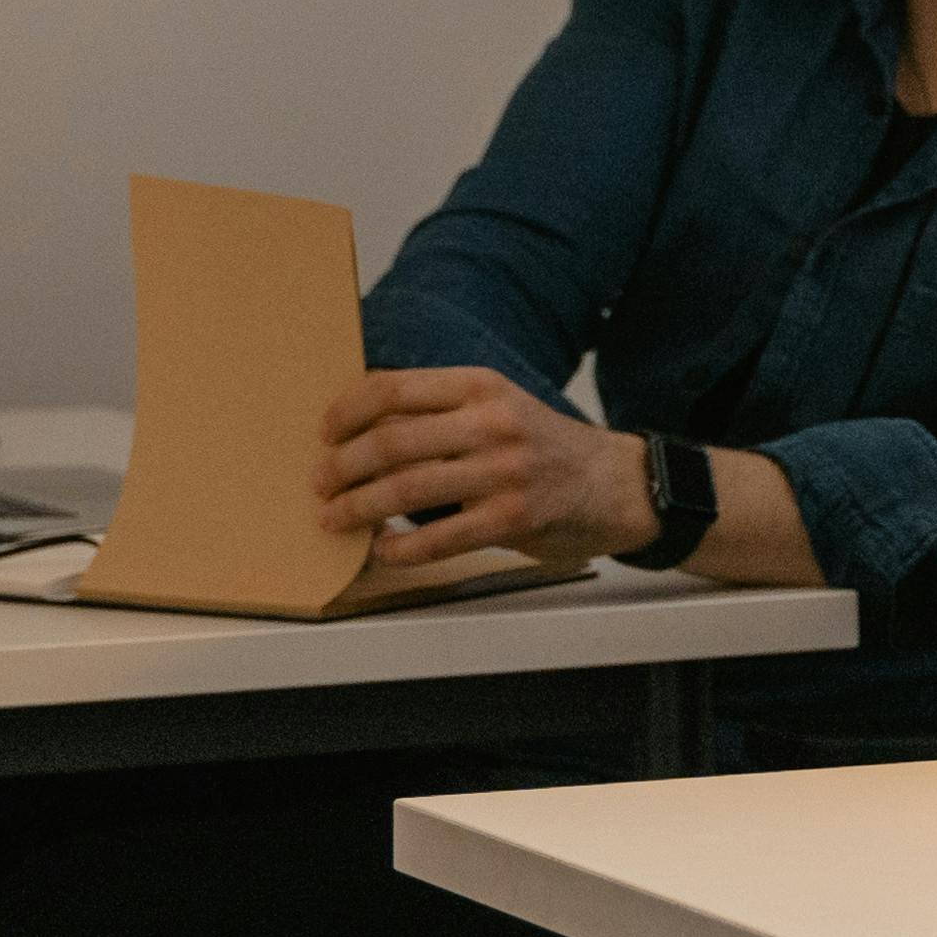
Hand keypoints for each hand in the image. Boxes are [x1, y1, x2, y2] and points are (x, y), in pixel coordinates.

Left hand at [318, 366, 649, 571]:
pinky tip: (381, 549)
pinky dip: (400, 548)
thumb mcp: (500, 407)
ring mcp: (502, 472)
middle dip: (342, 465)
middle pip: (392, 440)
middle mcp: (490, 423)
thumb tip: (364, 427)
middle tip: (319, 483)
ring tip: (333, 518)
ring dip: (358, 507)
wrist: (616, 484)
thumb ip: (444, 410)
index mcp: (481, 386)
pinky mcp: (512, 519)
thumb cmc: (545, 447)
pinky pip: (439, 539)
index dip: (348, 411)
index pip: (395, 388)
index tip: (325, 433)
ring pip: (407, 488)